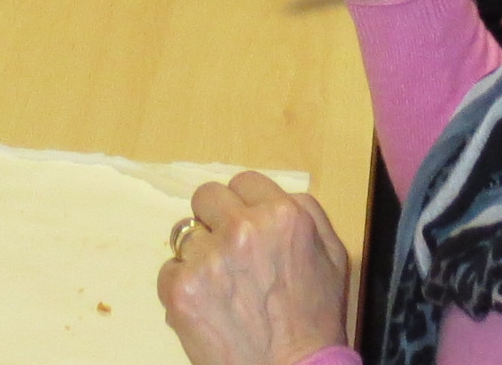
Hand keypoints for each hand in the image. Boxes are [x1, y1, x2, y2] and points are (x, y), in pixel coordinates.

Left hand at [158, 172, 351, 364]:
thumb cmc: (316, 319)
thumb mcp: (333, 256)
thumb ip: (307, 214)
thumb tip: (275, 197)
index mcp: (282, 215)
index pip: (243, 181)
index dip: (244, 204)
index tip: (244, 225)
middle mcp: (243, 229)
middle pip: (206, 196)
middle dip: (214, 219)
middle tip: (227, 251)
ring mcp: (208, 259)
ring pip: (185, 235)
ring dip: (199, 256)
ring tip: (220, 287)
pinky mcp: (181, 289)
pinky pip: (168, 270)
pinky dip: (182, 287)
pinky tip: (205, 306)